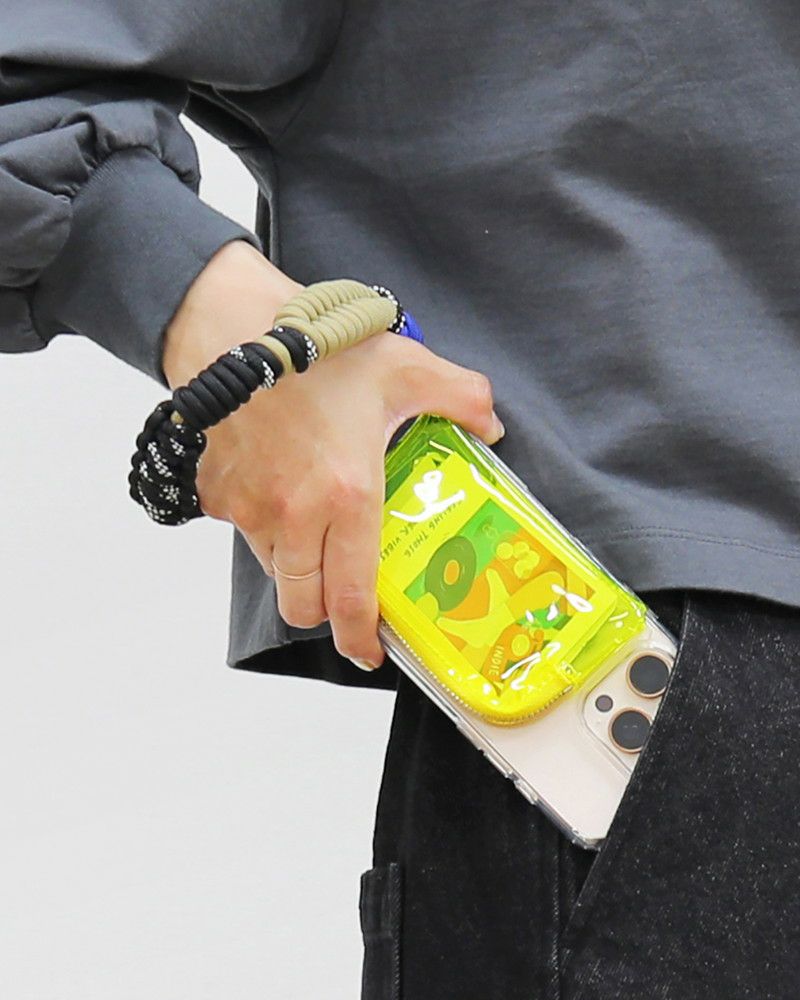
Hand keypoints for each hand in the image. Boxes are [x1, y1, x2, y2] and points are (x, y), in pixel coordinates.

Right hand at [163, 240, 504, 669]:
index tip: (368, 652)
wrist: (232, 327)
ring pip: (272, 570)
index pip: (349, 598)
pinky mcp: (216, 494)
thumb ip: (461, 396)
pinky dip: (260, 526)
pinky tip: (277, 491)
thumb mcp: (404, 366)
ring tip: (315, 534)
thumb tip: (492, 424)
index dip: (359, 637)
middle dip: (323, 613)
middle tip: (343, 596)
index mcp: (347, 496)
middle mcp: (294, 515)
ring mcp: (248, 509)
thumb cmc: (317, 349)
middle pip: (301, 604)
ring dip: (295, 568)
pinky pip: (240, 532)